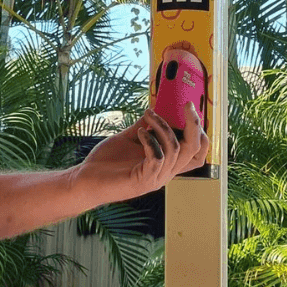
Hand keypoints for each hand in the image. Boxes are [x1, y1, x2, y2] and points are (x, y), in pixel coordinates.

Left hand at [76, 103, 209, 203]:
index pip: (197, 153)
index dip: (201, 133)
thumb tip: (155, 110)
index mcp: (165, 164)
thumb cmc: (105, 163)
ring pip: (175, 149)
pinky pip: (157, 158)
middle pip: (194, 150)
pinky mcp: (143, 180)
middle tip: (187, 106)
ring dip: (163, 127)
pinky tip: (139, 133)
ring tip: (148, 117)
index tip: (191, 112)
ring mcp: (156, 178)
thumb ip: (144, 127)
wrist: (84, 181)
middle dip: (194, 124)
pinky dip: (150, 141)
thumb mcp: (128, 139)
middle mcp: (165, 173)